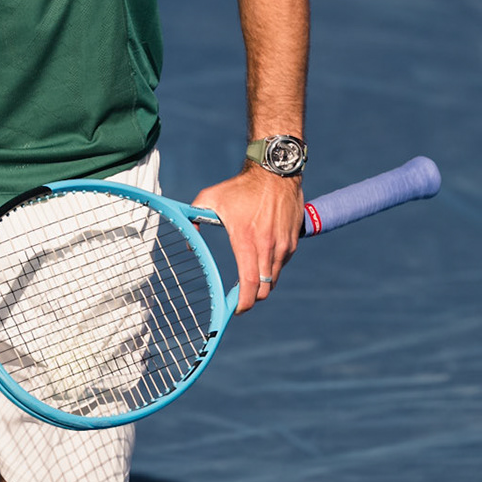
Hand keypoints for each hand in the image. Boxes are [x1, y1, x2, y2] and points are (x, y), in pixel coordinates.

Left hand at [192, 164, 304, 313]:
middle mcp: (268, 245)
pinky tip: (262, 258)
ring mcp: (284, 244)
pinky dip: (272, 267)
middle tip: (241, 297)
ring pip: (274, 277)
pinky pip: (282, 263)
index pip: (248, 281)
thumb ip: (194, 217)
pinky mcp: (293, 240)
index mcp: (247, 239)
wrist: (275, 171)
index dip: (243, 301)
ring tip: (250, 279)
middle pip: (264, 287)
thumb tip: (187, 240)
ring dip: (263, 282)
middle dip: (252, 297)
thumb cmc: (241, 186)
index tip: (237, 310)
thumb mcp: (211, 197)